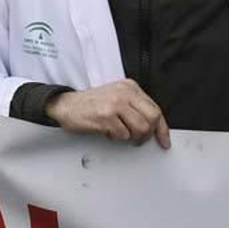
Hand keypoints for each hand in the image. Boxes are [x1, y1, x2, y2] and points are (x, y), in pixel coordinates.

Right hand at [47, 80, 170, 148]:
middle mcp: (123, 93)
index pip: (155, 109)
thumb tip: (154, 126)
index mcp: (129, 87)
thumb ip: (135, 107)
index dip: (162, 129)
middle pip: (152, 119)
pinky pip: (123, 135)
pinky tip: (107, 130)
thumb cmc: (90, 104)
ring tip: (120, 132)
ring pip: (140, 129)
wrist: (64, 105)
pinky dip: (116, 137)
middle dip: (147, 134)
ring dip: (131, 136)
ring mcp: (114, 104)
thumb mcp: (116, 97)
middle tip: (139, 139)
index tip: (164, 140)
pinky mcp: (105, 116)